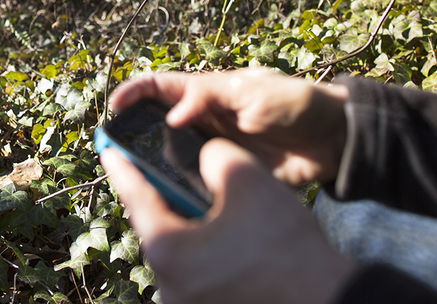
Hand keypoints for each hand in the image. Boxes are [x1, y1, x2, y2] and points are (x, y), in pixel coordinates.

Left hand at [100, 138, 355, 303]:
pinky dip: (204, 252)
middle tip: (167, 171)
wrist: (329, 300)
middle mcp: (168, 286)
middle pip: (157, 228)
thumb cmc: (285, 246)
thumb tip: (203, 158)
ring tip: (207, 202)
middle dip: (163, 197)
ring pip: (178, 253)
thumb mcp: (247, 179)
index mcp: (167, 250)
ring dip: (188, 227)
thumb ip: (213, 157)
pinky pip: (197, 275)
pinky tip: (227, 236)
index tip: (108, 148)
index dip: (122, 166)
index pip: (135, 197)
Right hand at [109, 68, 348, 184]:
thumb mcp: (254, 92)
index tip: (116, 107)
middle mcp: (203, 120)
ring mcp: (212, 149)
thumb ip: (212, 97)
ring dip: (150, 163)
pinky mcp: (224, 176)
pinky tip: (165, 198)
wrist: (332, 140)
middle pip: (156, 123)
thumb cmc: (296, 104)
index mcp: (207, 92)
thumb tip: (173, 115)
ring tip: (131, 175)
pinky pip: (193, 182)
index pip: (161, 87)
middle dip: (132, 131)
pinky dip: (177, 188)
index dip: (135, 92)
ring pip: (169, 155)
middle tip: (114, 147)